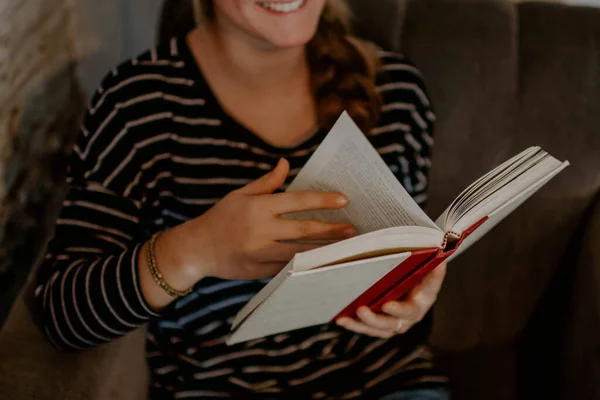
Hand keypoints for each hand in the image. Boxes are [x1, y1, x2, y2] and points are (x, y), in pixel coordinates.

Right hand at [167, 158, 354, 280]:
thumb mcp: (240, 195)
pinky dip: (304, 265)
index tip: (344, 200)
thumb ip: (266, 183)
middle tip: (352, 229)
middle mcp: (260, 230)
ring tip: (343, 249)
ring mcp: (259, 253)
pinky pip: (286, 268)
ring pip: (299, 252)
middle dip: (331, 229)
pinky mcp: (258, 271)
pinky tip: (322, 263)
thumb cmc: (221, 218)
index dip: (322, 200)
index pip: (297, 201)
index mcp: (258, 207)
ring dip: (323, 250)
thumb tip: (286, 164)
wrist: (197, 249)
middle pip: (303, 229)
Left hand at [336, 262, 446, 338]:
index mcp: (421, 303)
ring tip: (344, 319)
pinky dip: (353, 324)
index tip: (386, 305)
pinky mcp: (380, 324)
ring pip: (376, 330)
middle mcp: (407, 317)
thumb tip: (439, 252)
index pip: (411, 310)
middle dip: (374, 319)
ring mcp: (393, 323)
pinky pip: (365, 328)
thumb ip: (433, 265)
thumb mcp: (430, 269)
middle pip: (390, 324)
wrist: (419, 284)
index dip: (399, 310)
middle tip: (361, 309)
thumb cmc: (423, 274)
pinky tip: (339, 318)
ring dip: (359, 325)